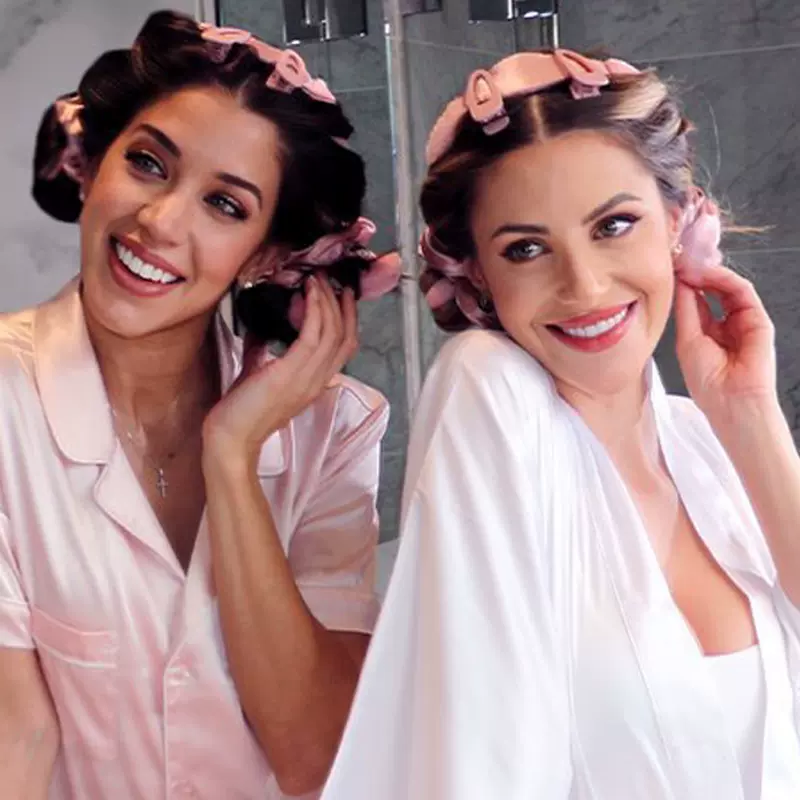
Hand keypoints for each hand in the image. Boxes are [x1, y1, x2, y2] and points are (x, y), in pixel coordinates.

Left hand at [204, 277, 357, 461]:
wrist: (231, 437)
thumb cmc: (242, 410)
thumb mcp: (259, 372)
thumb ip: (266, 349)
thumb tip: (264, 325)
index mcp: (315, 381)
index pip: (345, 346)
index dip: (347, 318)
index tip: (340, 293)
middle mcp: (318, 380)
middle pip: (346, 336)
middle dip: (341, 303)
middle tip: (332, 279)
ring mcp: (308, 377)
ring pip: (333, 332)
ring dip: (328, 301)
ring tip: (319, 279)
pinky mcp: (291, 373)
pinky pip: (314, 335)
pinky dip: (314, 309)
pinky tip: (308, 292)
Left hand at [673, 263, 777, 422]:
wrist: (731, 402)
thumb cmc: (708, 382)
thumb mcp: (687, 339)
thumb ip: (686, 309)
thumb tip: (680, 283)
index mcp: (705, 333)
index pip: (695, 300)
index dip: (682, 283)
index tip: (667, 268)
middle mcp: (724, 324)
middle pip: (711, 289)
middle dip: (694, 273)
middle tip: (677, 260)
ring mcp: (742, 320)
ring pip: (726, 286)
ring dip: (707, 272)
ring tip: (689, 264)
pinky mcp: (757, 319)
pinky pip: (742, 291)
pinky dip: (724, 278)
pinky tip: (707, 273)